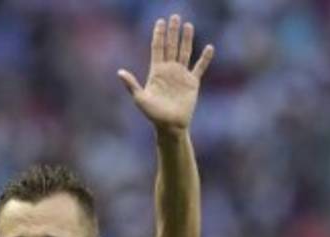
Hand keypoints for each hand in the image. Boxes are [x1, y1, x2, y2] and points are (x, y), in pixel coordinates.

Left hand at [118, 15, 214, 132]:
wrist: (170, 126)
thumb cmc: (153, 115)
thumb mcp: (140, 99)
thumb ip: (132, 85)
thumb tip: (119, 72)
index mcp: (156, 71)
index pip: (158, 48)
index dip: (159, 34)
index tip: (160, 21)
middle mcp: (169, 70)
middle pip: (171, 46)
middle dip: (172, 32)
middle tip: (175, 16)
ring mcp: (181, 75)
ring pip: (185, 52)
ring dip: (186, 39)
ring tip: (188, 25)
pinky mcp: (192, 83)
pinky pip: (200, 68)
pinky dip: (205, 58)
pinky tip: (209, 47)